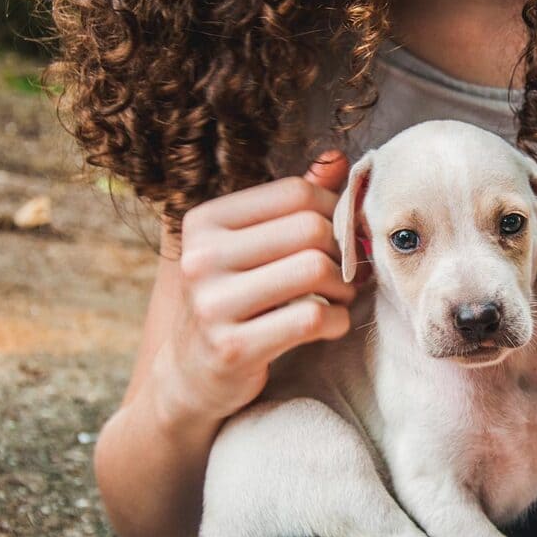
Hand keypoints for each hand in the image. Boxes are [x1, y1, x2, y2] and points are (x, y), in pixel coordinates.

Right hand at [163, 151, 356, 420]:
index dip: (333, 211)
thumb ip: (290, 204)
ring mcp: (212, 304)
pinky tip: (330, 324)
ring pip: (315, 270)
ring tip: (339, 298)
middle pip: (310, 230)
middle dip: (342, 252)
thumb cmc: (233, 301)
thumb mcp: (250, 247)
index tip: (341, 236)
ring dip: (344, 288)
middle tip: (347, 274)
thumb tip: (337, 158)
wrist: (189, 378)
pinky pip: (313, 317)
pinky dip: (337, 320)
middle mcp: (201, 258)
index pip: (295, 193)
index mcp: (204, 222)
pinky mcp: (232, 348)